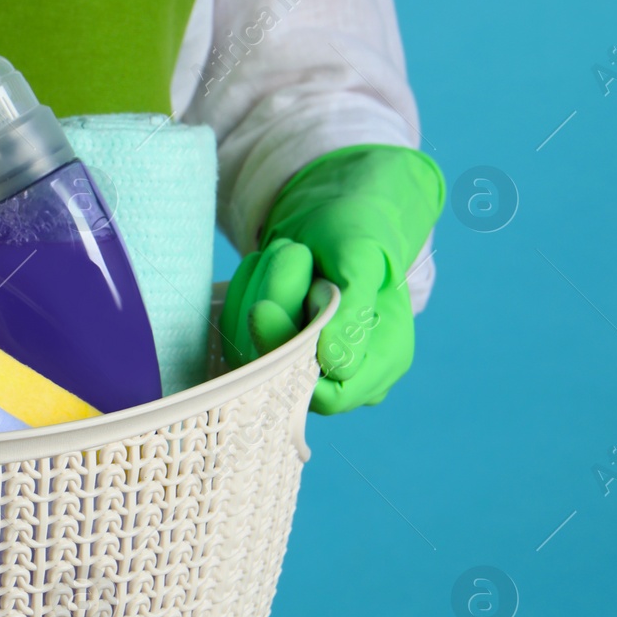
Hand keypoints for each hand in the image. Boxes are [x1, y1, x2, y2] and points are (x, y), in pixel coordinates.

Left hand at [219, 146, 443, 414]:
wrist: (334, 221)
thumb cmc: (358, 234)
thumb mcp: (362, 257)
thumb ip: (352, 310)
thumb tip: (335, 364)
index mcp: (383, 361)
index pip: (330, 395)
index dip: (294, 356)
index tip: (266, 307)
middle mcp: (341, 376)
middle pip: (282, 373)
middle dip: (277, 304)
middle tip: (289, 251)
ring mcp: (298, 366)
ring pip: (249, 350)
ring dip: (260, 288)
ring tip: (290, 249)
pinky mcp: (262, 351)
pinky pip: (233, 332)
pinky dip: (244, 290)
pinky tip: (268, 263)